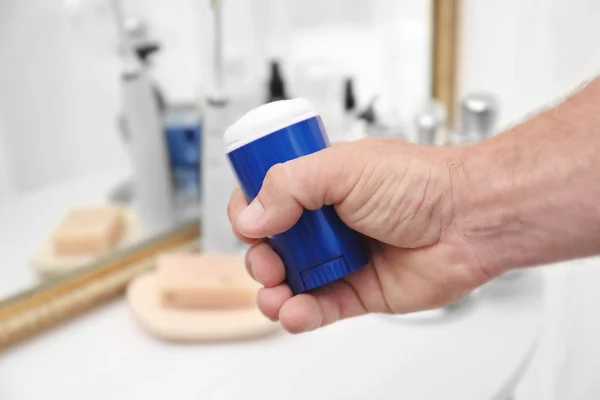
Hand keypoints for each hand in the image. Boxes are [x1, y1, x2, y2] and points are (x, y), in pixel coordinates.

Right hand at [227, 138, 494, 332]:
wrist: (469, 219)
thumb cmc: (420, 183)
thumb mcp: (343, 167)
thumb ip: (289, 185)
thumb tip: (252, 216)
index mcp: (322, 184)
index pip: (269, 199)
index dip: (251, 212)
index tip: (247, 222)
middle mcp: (329, 222)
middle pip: (274, 246)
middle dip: (260, 258)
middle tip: (268, 260)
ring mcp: (343, 257)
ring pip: (292, 281)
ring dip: (274, 291)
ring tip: (276, 292)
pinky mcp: (359, 291)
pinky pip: (320, 307)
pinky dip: (301, 313)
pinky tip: (294, 311)